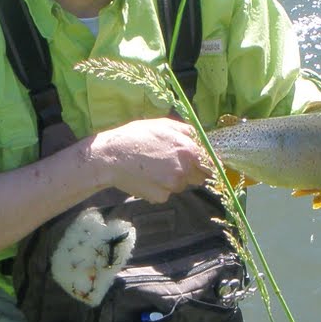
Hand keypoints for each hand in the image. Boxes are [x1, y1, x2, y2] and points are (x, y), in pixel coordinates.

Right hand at [89, 118, 210, 203]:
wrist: (110, 157)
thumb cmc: (135, 136)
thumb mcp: (162, 124)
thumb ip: (187, 131)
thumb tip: (202, 138)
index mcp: (188, 150)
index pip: (211, 163)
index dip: (207, 163)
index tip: (200, 163)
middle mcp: (184, 170)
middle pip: (199, 177)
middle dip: (190, 172)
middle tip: (170, 163)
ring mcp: (172, 186)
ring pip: (181, 185)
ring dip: (174, 180)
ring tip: (154, 168)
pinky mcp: (160, 197)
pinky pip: (167, 193)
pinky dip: (160, 188)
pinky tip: (147, 177)